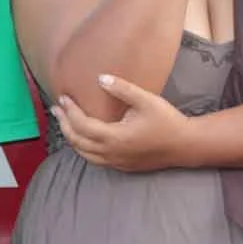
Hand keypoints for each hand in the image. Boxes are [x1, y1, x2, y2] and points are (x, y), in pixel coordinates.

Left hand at [53, 73, 195, 172]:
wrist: (185, 146)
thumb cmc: (167, 121)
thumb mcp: (146, 100)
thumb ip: (122, 89)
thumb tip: (100, 77)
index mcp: (114, 137)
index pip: (82, 125)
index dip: (70, 111)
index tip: (63, 98)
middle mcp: (111, 153)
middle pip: (77, 141)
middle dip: (64, 124)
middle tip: (57, 109)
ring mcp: (115, 162)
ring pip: (83, 153)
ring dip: (71, 137)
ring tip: (65, 122)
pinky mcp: (121, 166)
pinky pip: (94, 159)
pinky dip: (83, 147)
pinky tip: (83, 137)